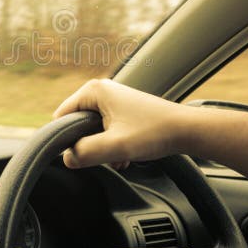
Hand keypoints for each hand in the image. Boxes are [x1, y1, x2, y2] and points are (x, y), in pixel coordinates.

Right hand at [53, 79, 188, 168]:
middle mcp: (101, 90)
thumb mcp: (115, 147)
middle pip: (76, 125)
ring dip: (101, 148)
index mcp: (94, 90)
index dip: (66, 139)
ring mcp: (113, 99)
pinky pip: (105, 130)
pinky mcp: (122, 110)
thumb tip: (67, 158)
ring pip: (92, 131)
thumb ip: (85, 153)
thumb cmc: (155, 132)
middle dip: (88, 145)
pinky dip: (112, 145)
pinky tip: (125, 156)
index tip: (83, 154)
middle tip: (107, 154)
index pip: (61, 117)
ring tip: (119, 156)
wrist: (187, 130)